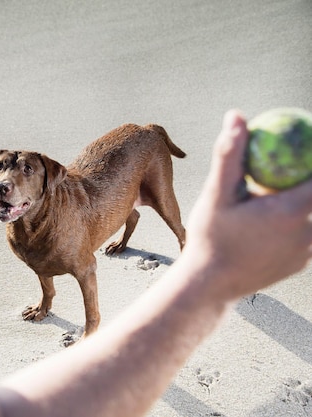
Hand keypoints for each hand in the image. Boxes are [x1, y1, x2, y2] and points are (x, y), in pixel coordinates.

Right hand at [183, 110, 311, 299]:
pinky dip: (303, 221)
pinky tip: (282, 216)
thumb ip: (230, 155)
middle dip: (309, 177)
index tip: (309, 140)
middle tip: (303, 163)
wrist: (210, 286)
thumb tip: (236, 115)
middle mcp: (310, 232)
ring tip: (288, 190)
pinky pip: (310, 235)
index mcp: (293, 211)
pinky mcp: (302, 263)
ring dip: (306, 200)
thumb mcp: (217, 194)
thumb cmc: (210, 237)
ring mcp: (308, 251)